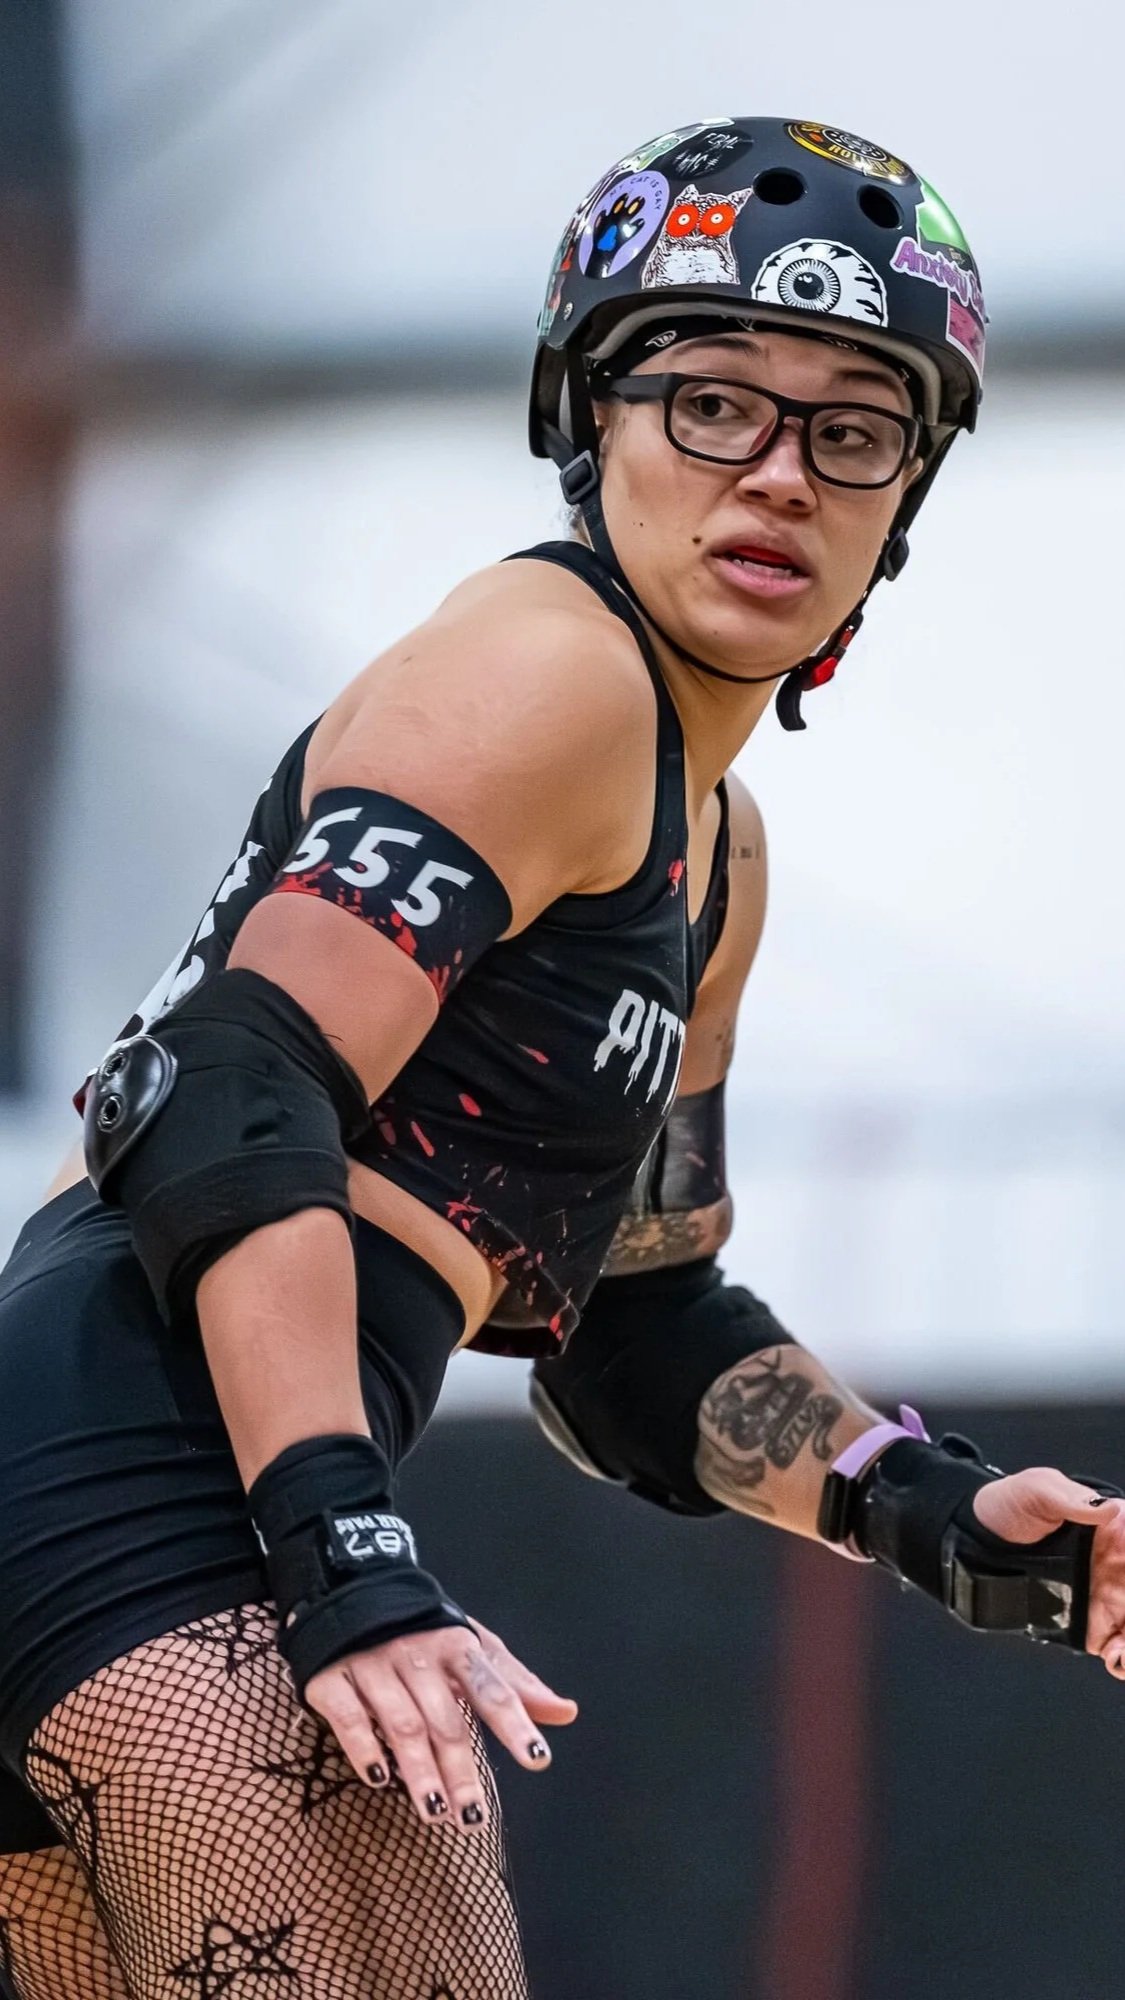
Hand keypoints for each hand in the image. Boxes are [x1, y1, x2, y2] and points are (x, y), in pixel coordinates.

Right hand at [305, 1615, 577, 1830]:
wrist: (353, 1589)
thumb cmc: (426, 1631)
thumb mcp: (473, 1648)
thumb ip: (516, 1684)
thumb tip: (566, 1712)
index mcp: (457, 1646)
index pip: (492, 1688)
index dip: (515, 1723)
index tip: (537, 1759)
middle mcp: (417, 1654)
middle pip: (445, 1720)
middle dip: (461, 1770)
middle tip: (475, 1817)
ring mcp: (373, 1665)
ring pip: (402, 1724)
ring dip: (420, 1771)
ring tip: (437, 1813)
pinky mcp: (332, 1678)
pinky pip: (350, 1717)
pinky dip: (364, 1748)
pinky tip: (378, 1778)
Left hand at [972, 1467, 1124, 1672]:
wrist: (972, 1546)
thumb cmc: (1007, 1507)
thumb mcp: (1036, 1489)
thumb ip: (1071, 1498)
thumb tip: (1110, 1507)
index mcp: (1114, 1527)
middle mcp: (1119, 1564)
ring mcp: (1107, 1598)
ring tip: (1123, 1649)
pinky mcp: (1091, 1626)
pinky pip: (1119, 1648)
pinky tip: (1117, 1659)